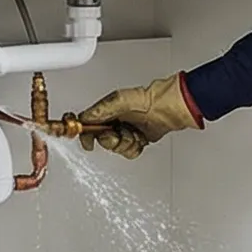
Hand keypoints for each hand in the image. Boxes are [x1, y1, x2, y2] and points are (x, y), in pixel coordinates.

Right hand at [76, 73, 201, 158]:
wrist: (167, 108)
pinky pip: (128, 153)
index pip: (87, 125)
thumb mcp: (119, 100)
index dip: (85, 134)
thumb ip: (100, 110)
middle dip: (111, 140)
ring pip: (115, 149)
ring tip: (133, 134)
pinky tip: (139, 139)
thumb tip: (84, 118)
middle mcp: (114, 122)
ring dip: (125, 143)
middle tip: (119, 133)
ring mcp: (125, 132)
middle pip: (101, 140)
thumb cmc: (147, 98)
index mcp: (106, 111)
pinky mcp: (135, 141)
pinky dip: (135, 148)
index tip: (88, 142)